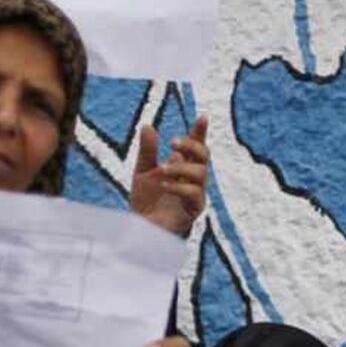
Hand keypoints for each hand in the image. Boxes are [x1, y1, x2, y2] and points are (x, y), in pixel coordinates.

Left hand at [130, 117, 209, 236]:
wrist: (141, 229)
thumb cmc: (145, 201)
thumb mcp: (142, 171)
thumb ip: (147, 151)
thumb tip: (147, 126)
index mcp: (183, 167)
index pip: (195, 147)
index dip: (200, 132)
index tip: (202, 117)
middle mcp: (192, 179)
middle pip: (204, 155)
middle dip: (191, 145)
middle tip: (172, 142)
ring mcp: (195, 194)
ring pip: (201, 173)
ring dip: (182, 168)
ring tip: (162, 170)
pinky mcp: (193, 210)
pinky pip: (195, 194)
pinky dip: (179, 187)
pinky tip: (164, 185)